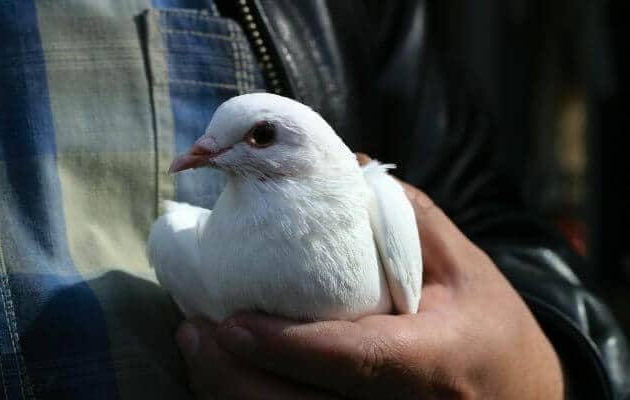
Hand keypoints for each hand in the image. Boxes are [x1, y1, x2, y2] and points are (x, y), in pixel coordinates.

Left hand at [175, 155, 563, 398]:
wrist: (517, 392)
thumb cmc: (490, 326)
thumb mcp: (465, 265)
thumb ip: (406, 216)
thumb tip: (343, 166)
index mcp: (435, 363)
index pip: (357, 359)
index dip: (291, 347)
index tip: (230, 323)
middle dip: (237, 379)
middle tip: (194, 330)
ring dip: (232, 391)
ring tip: (197, 343)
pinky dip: (252, 398)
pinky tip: (228, 368)